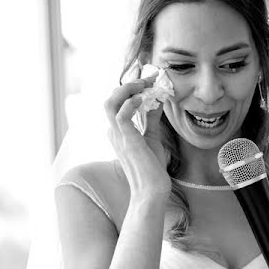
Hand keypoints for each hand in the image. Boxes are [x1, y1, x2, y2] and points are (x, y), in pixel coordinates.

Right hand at [104, 76, 171, 198]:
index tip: (150, 80)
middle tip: (148, 79)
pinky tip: (144, 99)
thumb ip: (151, 119)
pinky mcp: (127, 141)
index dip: (131, 88)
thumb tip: (157, 100)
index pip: (117, 103)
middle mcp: (114, 132)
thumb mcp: (152, 136)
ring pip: (110, 103)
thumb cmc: (151, 168)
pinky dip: (131, 103)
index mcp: (117, 131)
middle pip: (110, 99)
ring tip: (144, 85)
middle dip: (128, 85)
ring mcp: (118, 137)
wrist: (152, 189)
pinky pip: (121, 116)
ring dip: (127, 90)